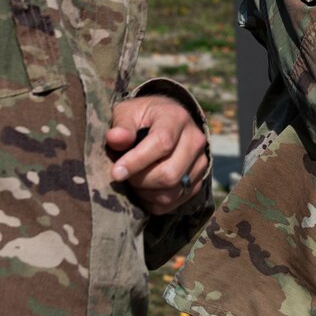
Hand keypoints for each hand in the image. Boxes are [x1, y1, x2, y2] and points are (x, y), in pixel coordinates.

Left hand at [105, 94, 210, 215]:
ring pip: (172, 191)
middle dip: (140, 180)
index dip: (137, 161)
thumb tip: (115, 138)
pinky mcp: (199, 179)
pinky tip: (144, 189)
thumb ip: (122, 126)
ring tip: (134, 181)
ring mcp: (201, 161)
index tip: (115, 173)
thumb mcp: (128, 113)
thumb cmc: (143, 117)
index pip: (162, 143)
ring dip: (146, 193)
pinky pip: (174, 201)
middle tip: (125, 174)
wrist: (167, 121)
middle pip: (169, 173)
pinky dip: (154, 202)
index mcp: (176, 118)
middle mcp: (194, 139)